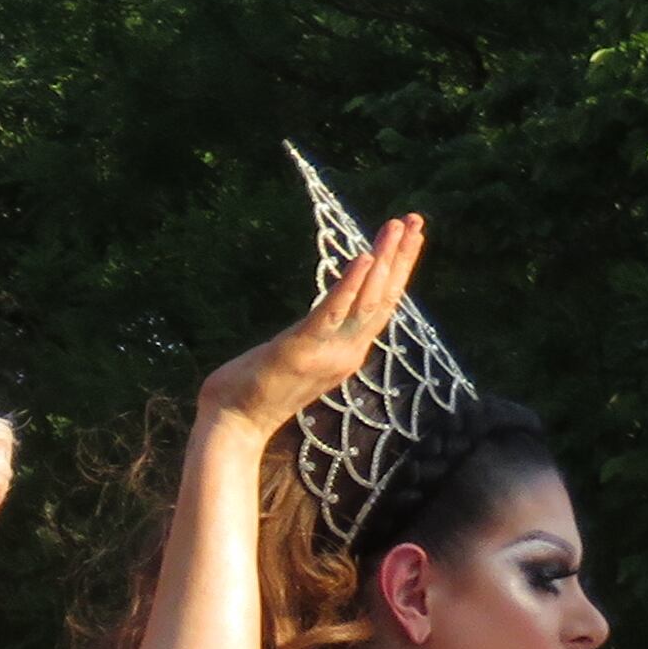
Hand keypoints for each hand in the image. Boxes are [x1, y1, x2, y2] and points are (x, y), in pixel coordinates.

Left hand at [196, 211, 428, 433]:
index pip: (384, 306)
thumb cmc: (256, 392)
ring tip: (396, 228)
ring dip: (385, 261)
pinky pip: (331, 314)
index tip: (412, 237)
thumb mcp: (301, 359)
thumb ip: (319, 337)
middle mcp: (347, 352)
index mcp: (347, 352)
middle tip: (416, 220)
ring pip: (367, 301)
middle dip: (402, 258)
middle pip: (385, 298)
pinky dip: (349, 285)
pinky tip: (364, 258)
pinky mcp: (301, 350)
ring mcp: (327, 352)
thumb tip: (328, 314)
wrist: (232, 427)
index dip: (401, 271)